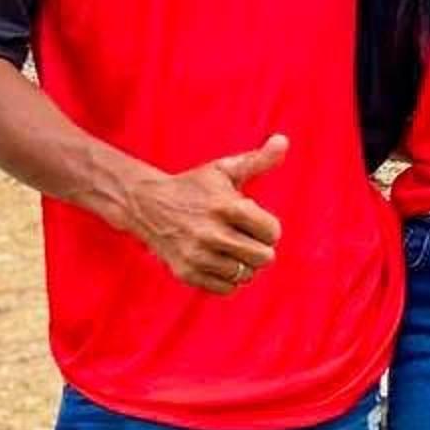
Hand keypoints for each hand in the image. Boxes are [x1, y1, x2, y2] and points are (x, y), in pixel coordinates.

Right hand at [122, 134, 286, 294]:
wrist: (145, 204)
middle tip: (246, 238)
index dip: (268, 228)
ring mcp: (197, 255)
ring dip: (244, 264)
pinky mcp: (186, 273)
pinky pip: (226, 289)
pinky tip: (220, 262)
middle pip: (263, 258)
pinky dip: (229, 279)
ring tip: (231, 249)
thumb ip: (258, 159)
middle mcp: (211, 233)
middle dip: (260, 248)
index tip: (255, 222)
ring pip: (246, 275)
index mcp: (225, 206)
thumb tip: (283, 140)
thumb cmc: (193, 186)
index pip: (272, 232)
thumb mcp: (223, 170)